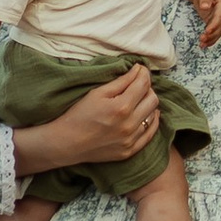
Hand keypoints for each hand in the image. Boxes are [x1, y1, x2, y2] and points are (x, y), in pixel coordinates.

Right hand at [17, 61, 161, 173]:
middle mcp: (129, 124)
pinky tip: (145, 115)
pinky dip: (150, 122)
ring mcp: (131, 140)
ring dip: (148, 105)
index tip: (140, 69)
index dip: (144, 73)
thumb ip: (121, 81)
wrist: (67, 142)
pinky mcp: (129, 151)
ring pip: (153, 116)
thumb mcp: (98, 93)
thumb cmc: (80, 114)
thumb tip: (138, 70)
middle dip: (147, 88)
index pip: (143, 84)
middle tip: (137, 85)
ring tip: (138, 100)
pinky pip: (150, 134)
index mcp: (121, 107)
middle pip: (152, 99)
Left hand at [189, 0, 220, 48]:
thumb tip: (205, 6)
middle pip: (220, 27)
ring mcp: (220, 19)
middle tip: (202, 39)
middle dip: (212, 34)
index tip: (207, 31)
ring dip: (211, 39)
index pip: (220, 17)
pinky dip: (210, 40)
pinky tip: (204, 45)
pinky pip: (214, 33)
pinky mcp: (214, 23)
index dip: (214, 25)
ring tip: (202, 45)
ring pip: (218, 32)